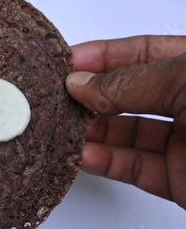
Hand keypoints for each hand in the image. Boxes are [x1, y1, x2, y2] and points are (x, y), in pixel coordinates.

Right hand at [65, 35, 185, 209]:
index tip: (69, 61)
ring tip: (63, 126)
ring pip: (126, 132)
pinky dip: (105, 161)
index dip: (104, 55)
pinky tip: (83, 153)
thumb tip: (82, 84)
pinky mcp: (181, 180)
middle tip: (59, 95)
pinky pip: (133, 167)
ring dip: (92, 130)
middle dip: (92, 94)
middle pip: (129, 94)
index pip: (144, 53)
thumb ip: (131, 83)